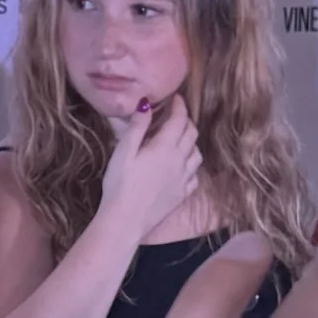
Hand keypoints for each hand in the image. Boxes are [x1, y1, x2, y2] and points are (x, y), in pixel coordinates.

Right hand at [100, 93, 200, 235]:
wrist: (125, 220)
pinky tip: (182, 167)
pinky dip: (191, 166)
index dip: (180, 106)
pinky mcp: (182, 194)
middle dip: (186, 121)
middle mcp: (180, 161)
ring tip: (180, 140)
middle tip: (176, 116)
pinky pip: (194, 176)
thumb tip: (146, 104)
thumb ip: (137, 127)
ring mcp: (183, 179)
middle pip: (192, 134)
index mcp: (165, 147)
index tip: (176, 98)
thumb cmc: (120, 184)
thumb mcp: (123, 151)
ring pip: (197, 154)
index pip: (179, 120)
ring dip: (191, 142)